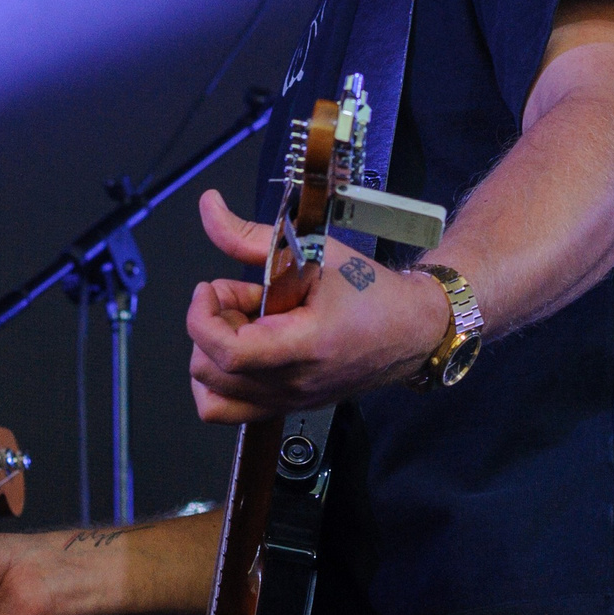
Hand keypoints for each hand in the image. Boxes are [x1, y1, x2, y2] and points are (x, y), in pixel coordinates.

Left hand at [185, 188, 452, 422]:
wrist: (410, 329)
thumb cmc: (369, 290)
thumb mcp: (313, 250)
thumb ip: (250, 236)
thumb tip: (208, 205)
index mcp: (303, 347)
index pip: (228, 354)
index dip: (202, 318)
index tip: (210, 288)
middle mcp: (292, 386)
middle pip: (210, 373)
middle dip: (209, 326)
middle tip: (238, 296)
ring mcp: (288, 402)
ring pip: (213, 397)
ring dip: (212, 354)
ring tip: (242, 323)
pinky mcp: (287, 406)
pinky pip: (232, 409)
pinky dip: (221, 378)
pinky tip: (243, 344)